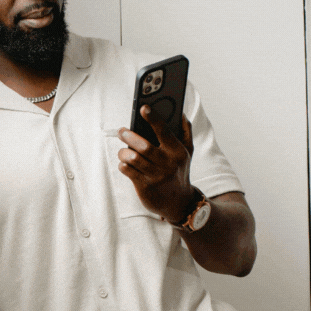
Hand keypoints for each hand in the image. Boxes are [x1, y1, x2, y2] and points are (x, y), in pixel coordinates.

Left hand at [117, 106, 197, 224]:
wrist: (179, 202)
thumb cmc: (180, 170)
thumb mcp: (188, 152)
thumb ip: (185, 131)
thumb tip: (180, 112)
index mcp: (178, 151)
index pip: (164, 132)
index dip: (153, 119)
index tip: (143, 108)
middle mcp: (168, 164)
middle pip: (143, 146)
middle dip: (129, 136)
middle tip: (122, 131)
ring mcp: (156, 177)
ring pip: (132, 158)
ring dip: (123, 152)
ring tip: (123, 150)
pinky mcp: (145, 187)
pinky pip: (127, 171)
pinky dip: (122, 165)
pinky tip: (125, 164)